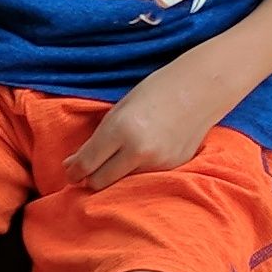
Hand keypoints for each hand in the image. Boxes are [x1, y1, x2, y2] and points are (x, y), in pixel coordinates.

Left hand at [66, 60, 238, 189]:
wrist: (202, 88)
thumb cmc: (156, 91)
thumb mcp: (119, 109)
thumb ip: (99, 138)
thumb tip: (76, 163)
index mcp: (120, 130)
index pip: (86, 164)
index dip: (73, 170)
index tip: (69, 170)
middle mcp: (139, 151)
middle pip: (99, 182)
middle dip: (90, 177)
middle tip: (86, 170)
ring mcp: (158, 162)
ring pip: (121, 183)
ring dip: (115, 175)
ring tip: (118, 157)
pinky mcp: (173, 168)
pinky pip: (144, 178)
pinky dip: (137, 171)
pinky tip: (142, 154)